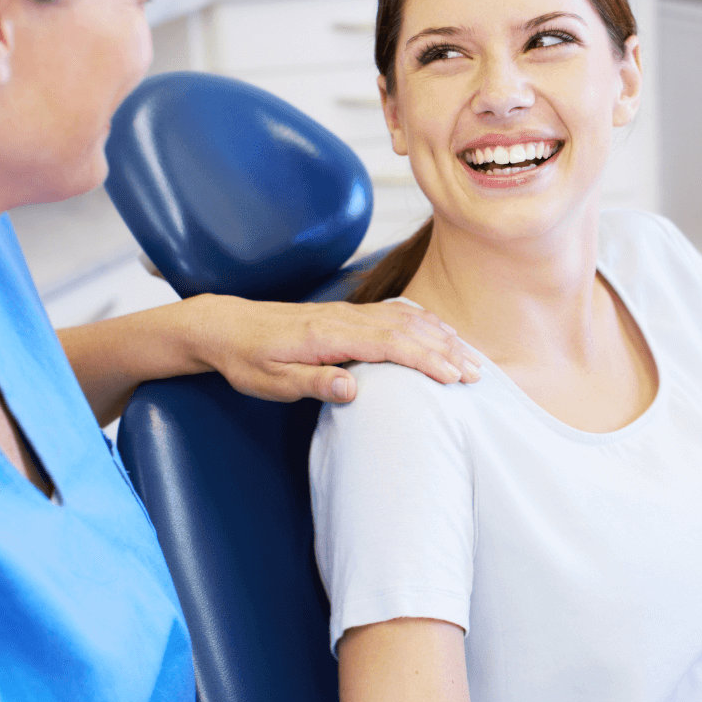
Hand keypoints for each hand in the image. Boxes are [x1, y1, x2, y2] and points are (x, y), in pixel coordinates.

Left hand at [187, 293, 481, 402]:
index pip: (390, 344)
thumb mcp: (270, 381)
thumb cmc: (246, 359)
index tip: (452, 377)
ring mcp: (348, 312)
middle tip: (476, 374)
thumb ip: (312, 382)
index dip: (425, 360)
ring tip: (470, 357)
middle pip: (408, 329)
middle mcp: (344, 318)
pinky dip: (424, 321)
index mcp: (327, 335)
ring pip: (406, 319)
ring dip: (441, 337)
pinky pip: (394, 313)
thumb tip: (352, 388)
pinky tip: (441, 331)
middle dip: (446, 351)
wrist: (225, 326)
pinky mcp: (347, 314)